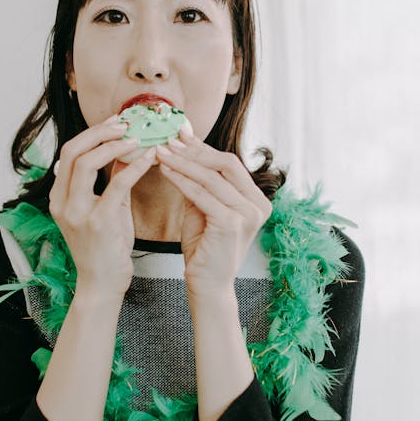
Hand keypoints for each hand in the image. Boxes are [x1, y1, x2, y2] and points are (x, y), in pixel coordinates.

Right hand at [49, 118, 156, 298]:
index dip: (93, 133)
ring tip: (137, 138)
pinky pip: (115, 185)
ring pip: (86, 163)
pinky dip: (133, 167)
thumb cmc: (106, 247)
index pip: (69, 152)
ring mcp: (76, 212)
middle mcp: (62, 202)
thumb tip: (125, 149)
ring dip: (113, 145)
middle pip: (72, 151)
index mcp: (59, 197)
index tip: (116, 122)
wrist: (103, 284)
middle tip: (126, 124)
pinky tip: (149, 159)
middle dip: (100, 132)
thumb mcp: (107, 208)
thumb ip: (111, 179)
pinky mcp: (97, 223)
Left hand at [156, 136, 271, 293]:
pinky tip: (164, 170)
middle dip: (194, 150)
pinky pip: (201, 194)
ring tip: (161, 152)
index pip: (229, 164)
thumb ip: (199, 183)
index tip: (180, 135)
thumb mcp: (203, 209)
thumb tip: (183, 149)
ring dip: (183, 162)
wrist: (207, 285)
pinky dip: (181, 180)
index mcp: (256, 200)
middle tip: (168, 140)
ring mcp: (248, 214)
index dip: (203, 148)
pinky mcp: (231, 223)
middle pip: (225, 163)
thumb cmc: (204, 248)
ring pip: (211, 177)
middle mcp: (258, 205)